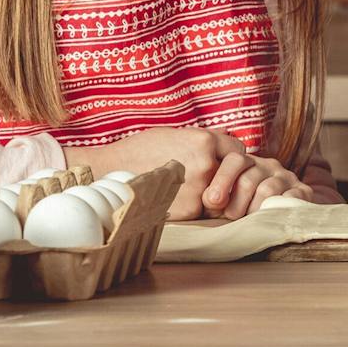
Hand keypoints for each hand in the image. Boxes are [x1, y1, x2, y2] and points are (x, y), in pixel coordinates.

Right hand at [64, 126, 246, 221]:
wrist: (109, 173)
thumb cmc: (140, 152)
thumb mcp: (175, 135)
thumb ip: (204, 141)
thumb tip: (227, 143)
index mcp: (204, 141)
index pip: (238, 151)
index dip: (230, 158)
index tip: (222, 163)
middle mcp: (207, 164)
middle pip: (234, 175)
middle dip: (226, 178)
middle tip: (211, 181)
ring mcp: (199, 189)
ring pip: (222, 196)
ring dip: (212, 196)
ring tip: (187, 190)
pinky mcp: (190, 211)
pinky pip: (205, 211)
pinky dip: (195, 208)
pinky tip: (177, 201)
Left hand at [202, 152, 315, 218]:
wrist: (274, 218)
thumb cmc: (237, 210)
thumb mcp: (221, 200)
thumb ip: (213, 196)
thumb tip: (209, 198)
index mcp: (246, 162)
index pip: (234, 160)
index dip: (222, 181)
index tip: (212, 201)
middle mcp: (267, 165)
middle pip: (248, 179)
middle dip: (236, 204)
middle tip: (231, 217)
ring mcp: (285, 177)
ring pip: (267, 190)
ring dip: (254, 210)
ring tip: (248, 221)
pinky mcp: (302, 190)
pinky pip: (291, 197)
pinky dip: (279, 208)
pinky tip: (270, 216)